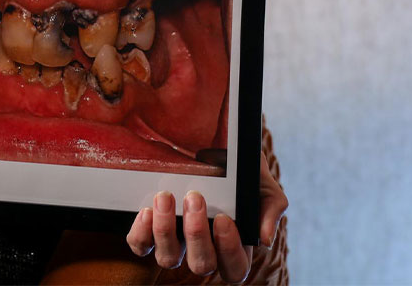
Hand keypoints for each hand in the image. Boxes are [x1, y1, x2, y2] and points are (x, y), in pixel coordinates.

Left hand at [125, 152, 286, 282]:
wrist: (213, 143)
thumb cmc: (239, 169)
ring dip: (165, 230)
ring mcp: (176, 242)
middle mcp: (204, 249)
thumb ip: (271, 208)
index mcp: (233, 246)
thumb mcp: (261, 183)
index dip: (228, 250)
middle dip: (196, 234)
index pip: (234, 269)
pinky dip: (141, 233)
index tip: (223, 217)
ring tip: (166, 197)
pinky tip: (147, 210)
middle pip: (201, 266)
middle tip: (194, 198)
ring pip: (168, 259)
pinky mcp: (151, 230)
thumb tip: (264, 239)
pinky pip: (140, 245)